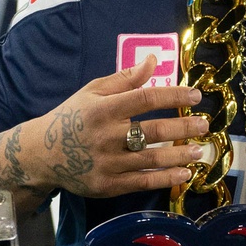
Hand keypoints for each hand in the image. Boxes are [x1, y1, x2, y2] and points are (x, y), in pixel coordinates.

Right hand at [33, 60, 206, 198]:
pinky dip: (166, 178)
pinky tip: (185, 173)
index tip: (196, 96)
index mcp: (103, 109)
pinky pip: (143, 182)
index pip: (146, 99)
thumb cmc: (72, 117)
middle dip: (183, 128)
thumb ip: (125, 79)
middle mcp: (106, 136)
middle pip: (153, 131)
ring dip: (179, 155)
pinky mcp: (107, 185)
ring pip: (151, 159)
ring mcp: (107, 163)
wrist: (41, 153)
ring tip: (199, 150)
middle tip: (204, 125)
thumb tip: (153, 60)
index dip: (174, 96)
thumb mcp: (92, 92)